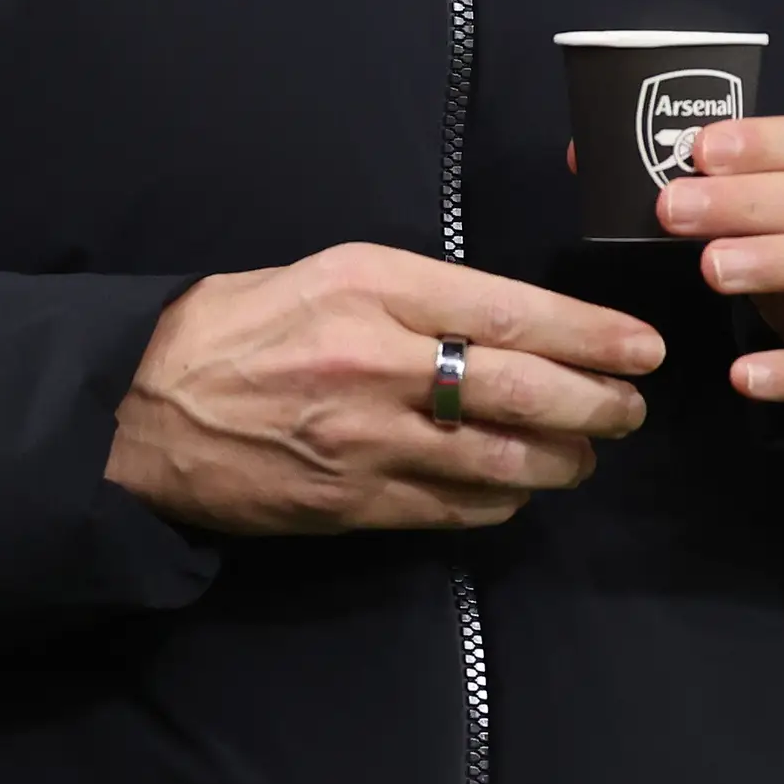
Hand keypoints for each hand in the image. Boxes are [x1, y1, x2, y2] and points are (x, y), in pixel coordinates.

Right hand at [105, 242, 665, 535]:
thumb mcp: (326, 273)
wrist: (141, 406)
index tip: (642, 346)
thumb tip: (505, 319)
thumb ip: (414, 294)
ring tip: (589, 451)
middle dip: (596, 402)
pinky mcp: (352, 503)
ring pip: (500, 460)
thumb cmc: (235, 325)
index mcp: (372, 286)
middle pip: (522, 388)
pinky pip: (455, 510)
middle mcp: (378, 362)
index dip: (590, 335)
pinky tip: (521, 490)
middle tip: (634, 406)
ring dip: (562, 459)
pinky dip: (502, 503)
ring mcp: (367, 441)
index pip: (510, 310)